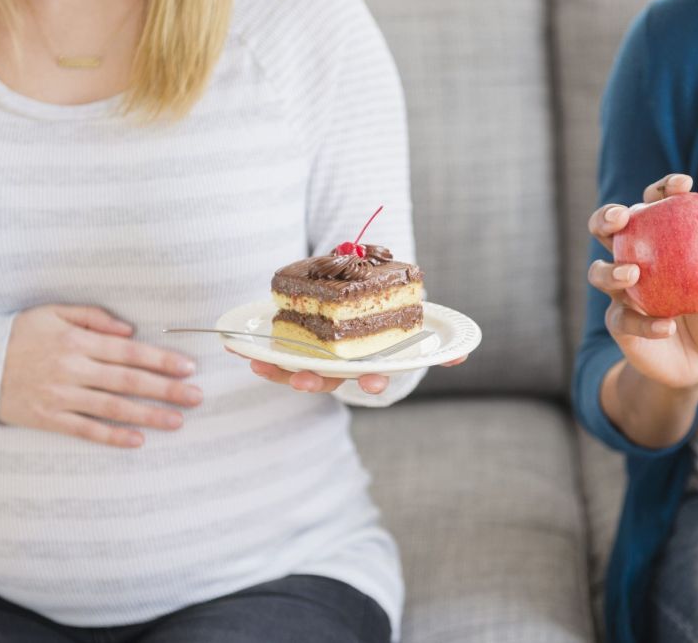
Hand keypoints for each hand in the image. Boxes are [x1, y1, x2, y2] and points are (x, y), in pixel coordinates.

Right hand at [0, 305, 201, 447]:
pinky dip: (112, 436)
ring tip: (177, 421)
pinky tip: (137, 441)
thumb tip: (129, 329)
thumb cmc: (19, 333)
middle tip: (197, 397)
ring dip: (148, 415)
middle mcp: (73, 369)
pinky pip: (85, 430)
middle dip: (166, 390)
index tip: (188, 368)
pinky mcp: (47, 418)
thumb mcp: (54, 312)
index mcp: (78, 342)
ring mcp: (60, 396)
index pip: (130, 352)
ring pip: (113, 408)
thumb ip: (94, 318)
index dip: (161, 360)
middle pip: (129, 381)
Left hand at [236, 353, 467, 394]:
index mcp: (370, 366)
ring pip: (296, 371)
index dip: (372, 383)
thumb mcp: (415, 337)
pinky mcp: (295, 351)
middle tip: (302, 380)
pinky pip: (275, 356)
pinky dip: (257, 353)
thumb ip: (437, 348)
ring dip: (277, 371)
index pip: (372, 378)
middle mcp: (341, 370)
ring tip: (259, 365)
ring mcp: (316, 363)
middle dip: (313, 381)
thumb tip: (462, 355)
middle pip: (326, 380)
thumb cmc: (390, 330)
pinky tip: (235, 347)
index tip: (373, 384)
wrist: (362, 312)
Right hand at [588, 173, 697, 389]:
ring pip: (599, 272)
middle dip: (606, 217)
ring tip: (632, 275)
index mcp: (659, 243)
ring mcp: (622, 293)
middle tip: (622, 217)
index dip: (663, 190)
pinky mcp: (619, 324)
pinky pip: (623, 319)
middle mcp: (634, 261)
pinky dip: (644, 323)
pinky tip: (666, 327)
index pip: (653, 206)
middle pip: (606, 230)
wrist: (696, 365)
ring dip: (612, 270)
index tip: (683, 186)